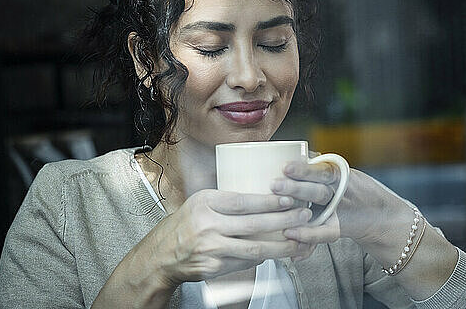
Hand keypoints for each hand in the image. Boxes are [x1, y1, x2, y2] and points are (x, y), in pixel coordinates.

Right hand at [128, 189, 313, 288]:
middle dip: (283, 221)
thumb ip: (226, 200)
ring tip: (299, 239)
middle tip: (303, 215)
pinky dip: (263, 256)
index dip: (269, 201)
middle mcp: (207, 226)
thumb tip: (263, 197)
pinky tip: (276, 251)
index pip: (243, 201)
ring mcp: (211, 249)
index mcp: (205, 203)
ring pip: (255, 248)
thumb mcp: (200, 203)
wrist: (161, 256)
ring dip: (281, 245)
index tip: (288, 198)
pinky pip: (246, 262)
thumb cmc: (184, 225)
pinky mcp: (214, 268)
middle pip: (253, 224)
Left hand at [270, 161, 412, 256]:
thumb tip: (298, 153)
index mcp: (339, 174)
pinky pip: (324, 234)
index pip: (321, 169)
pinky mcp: (340, 229)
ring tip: (279, 218)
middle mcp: (341, 192)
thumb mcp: (342, 172)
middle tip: (274, 185)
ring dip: (298, 215)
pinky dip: (308, 237)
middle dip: (296, 188)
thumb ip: (321, 165)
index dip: (303, 168)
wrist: (382, 216)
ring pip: (319, 213)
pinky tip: (290, 235)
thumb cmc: (354, 190)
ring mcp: (341, 212)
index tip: (285, 167)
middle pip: (317, 190)